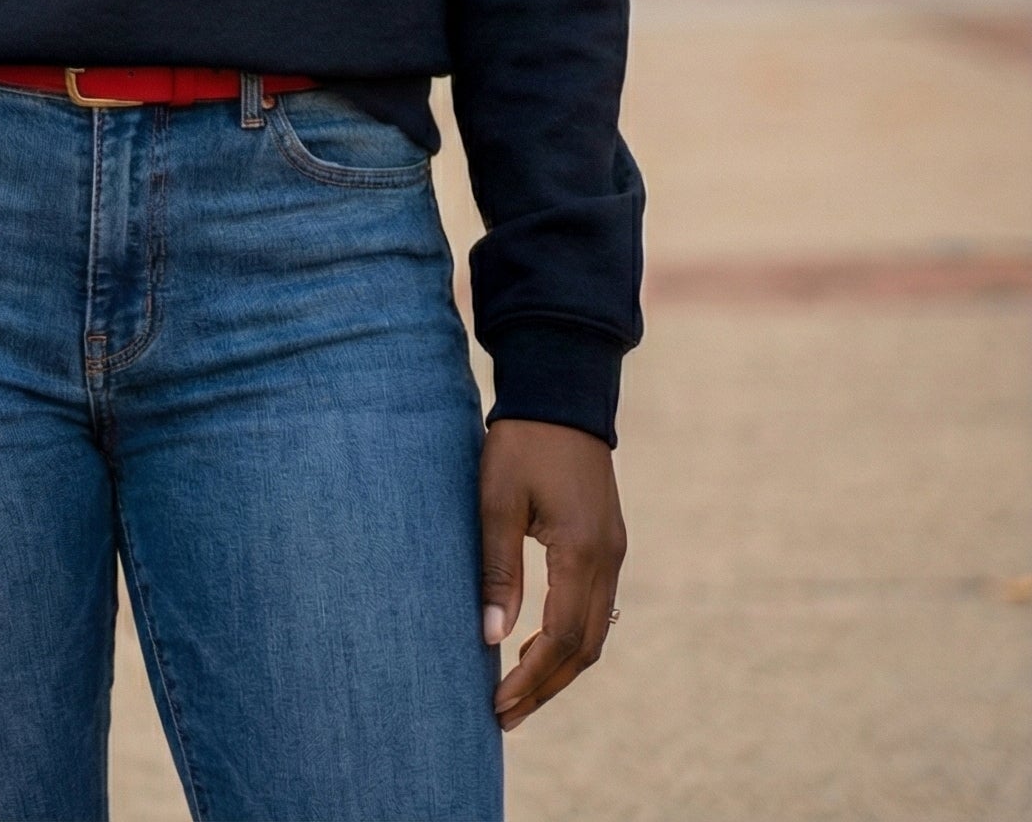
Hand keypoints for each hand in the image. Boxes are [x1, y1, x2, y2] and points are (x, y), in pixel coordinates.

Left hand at [479, 417, 625, 731]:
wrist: (561, 391)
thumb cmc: (522, 441)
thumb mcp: (497, 501)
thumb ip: (497, 569)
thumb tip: (490, 638)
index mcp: (582, 551)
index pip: (561, 638)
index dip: (531, 678)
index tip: (497, 703)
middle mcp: (609, 558)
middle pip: (585, 647)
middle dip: (546, 685)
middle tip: (506, 715)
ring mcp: (614, 550)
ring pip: (595, 631)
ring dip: (560, 666)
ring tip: (520, 693)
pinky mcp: (609, 540)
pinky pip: (597, 605)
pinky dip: (571, 637)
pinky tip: (540, 645)